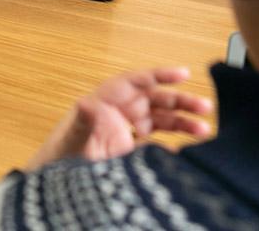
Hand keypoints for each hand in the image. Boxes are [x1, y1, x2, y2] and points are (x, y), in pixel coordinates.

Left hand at [25, 67, 212, 169]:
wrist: (54, 183)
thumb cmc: (59, 156)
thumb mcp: (72, 138)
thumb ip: (83, 122)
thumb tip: (87, 103)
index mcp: (104, 102)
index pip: (136, 81)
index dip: (159, 75)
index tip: (183, 74)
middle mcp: (117, 113)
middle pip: (154, 100)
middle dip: (180, 102)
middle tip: (205, 107)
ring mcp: (124, 131)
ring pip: (159, 120)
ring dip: (182, 123)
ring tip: (205, 131)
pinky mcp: (128, 151)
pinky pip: (154, 143)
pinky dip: (171, 146)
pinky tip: (186, 152)